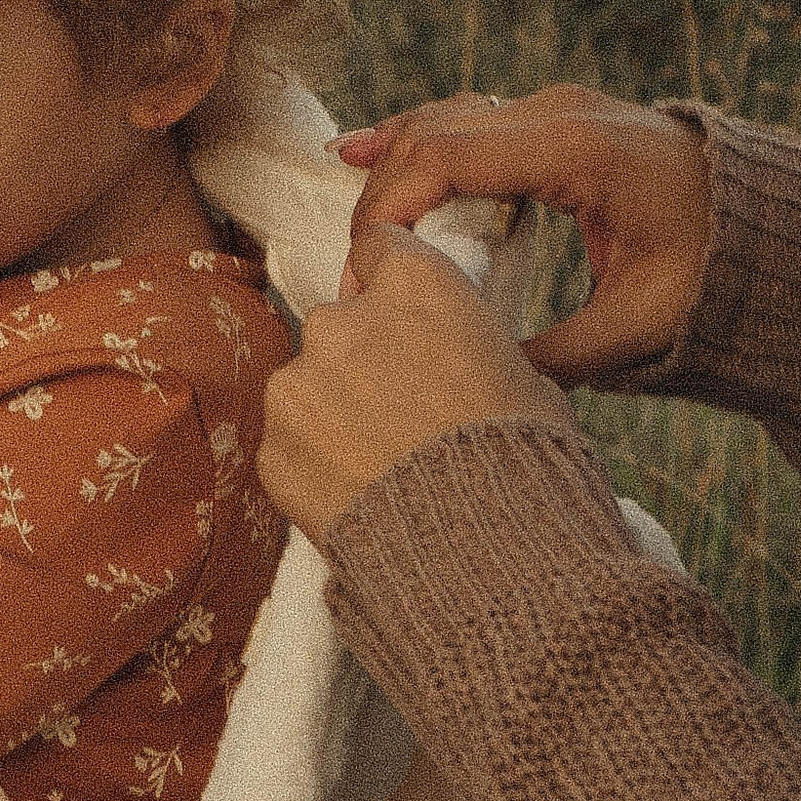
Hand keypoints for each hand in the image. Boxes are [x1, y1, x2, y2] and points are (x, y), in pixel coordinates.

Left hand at [260, 222, 577, 546]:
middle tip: (403, 410)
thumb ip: (467, 343)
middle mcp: (343, 320)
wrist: (483, 556)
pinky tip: (360, 494)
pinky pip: (291, 443)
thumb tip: (456, 352)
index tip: (399, 310)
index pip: (378, 245)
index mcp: (415, 286)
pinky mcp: (273, 448)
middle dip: (363, 356)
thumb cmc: (524, 462)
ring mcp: (298, 385)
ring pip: (307, 383)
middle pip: (340, 321)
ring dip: (333, 411)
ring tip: (383, 463)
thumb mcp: (526, 377)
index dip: (389, 278)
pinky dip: (315, 463)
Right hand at [338, 85, 711, 384]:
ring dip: (395, 161)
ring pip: (449, 116)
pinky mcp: (562, 118)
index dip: (392, 205)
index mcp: (577, 150)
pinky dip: (421, 139)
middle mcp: (562, 111)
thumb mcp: (640, 324)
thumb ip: (559, 356)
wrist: (780, 225)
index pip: (449, 156)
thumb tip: (481, 380)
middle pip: (437, 131)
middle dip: (384, 192)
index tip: (366, 264)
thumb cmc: (720, 271)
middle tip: (356, 263)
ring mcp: (561, 106)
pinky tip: (366, 150)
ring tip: (348, 210)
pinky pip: (473, 119)